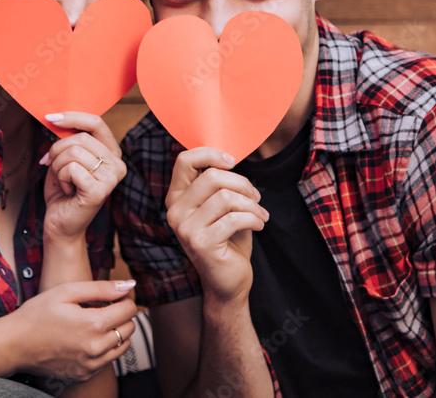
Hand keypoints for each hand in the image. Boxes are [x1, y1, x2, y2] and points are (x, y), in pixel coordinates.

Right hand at [11, 280, 137, 380]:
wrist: (15, 344)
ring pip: (123, 346)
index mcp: (93, 324)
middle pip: (129, 328)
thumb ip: (101, 288)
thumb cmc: (37, 314)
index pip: (129, 310)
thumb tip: (129, 285)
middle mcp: (96, 348)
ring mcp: (91, 364)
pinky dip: (105, 348)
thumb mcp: (67, 292)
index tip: (114, 295)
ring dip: (116, 332)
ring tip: (96, 322)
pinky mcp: (85, 374)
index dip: (124, 298)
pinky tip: (87, 338)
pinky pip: (108, 360)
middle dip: (122, 314)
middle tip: (104, 306)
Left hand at [41, 112, 126, 242]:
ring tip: (63, 181)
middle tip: (51, 164)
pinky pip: (72, 169)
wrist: (60, 225)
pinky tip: (68, 190)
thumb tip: (57, 119)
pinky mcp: (99, 191)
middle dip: (57, 150)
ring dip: (58, 167)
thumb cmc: (64, 192)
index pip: (96, 123)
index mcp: (112, 153)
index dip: (72, 117)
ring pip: (74, 153)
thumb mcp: (66, 159)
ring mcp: (111, 179)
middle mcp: (117, 164)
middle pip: (81, 138)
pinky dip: (61, 178)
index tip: (50, 118)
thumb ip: (69, 140)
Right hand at [165, 148, 268, 303]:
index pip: (185, 160)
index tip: (232, 162)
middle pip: (212, 176)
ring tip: (259, 214)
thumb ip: (217, 183)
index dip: (211, 154)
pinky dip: (253, 219)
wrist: (228, 282)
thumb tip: (228, 157)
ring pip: (226, 197)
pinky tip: (259, 225)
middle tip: (256, 197)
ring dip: (251, 204)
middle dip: (243, 184)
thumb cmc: (228, 239)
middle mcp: (175, 211)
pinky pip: (234, 219)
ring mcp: (185, 228)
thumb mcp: (221, 206)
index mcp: (177, 197)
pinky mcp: (201, 243)